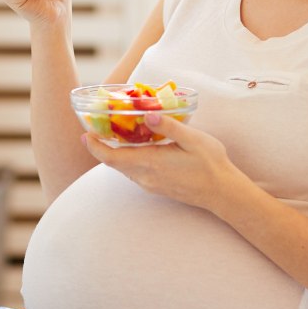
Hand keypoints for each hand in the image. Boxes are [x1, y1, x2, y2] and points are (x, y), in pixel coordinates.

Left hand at [81, 111, 245, 214]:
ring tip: (114, 133)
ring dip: (115, 154)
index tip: (85, 133)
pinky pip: (134, 173)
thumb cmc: (211, 164)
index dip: (94, 147)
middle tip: (97, 127)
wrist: (222, 193)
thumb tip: (146, 116)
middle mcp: (146, 177)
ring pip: (124, 168)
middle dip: (101, 147)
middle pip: (114, 163)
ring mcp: (150, 185)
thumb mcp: (193, 140)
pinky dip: (128, 160)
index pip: (112, 158)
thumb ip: (169, 127)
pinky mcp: (157, 187)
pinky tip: (136, 147)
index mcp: (151, 163)